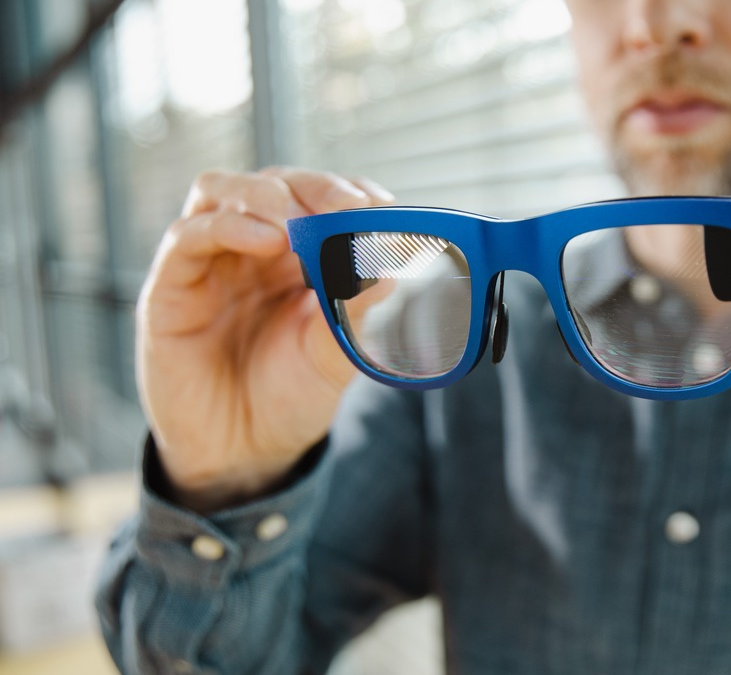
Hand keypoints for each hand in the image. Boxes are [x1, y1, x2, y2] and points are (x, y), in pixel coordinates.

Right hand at [137, 167, 393, 511]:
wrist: (242, 453)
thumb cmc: (290, 396)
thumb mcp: (334, 358)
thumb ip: (356, 314)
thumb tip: (392, 270)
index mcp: (301, 256)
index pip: (322, 200)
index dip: (351, 193)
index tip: (381, 206)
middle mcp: (254, 248)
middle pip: (275, 183)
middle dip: (314, 188)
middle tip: (346, 206)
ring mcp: (211, 262)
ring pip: (221, 191)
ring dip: (263, 195)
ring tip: (296, 221)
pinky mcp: (171, 286)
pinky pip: (187, 236)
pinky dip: (226, 226)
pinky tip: (265, 239)